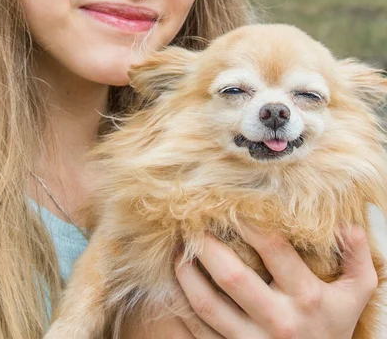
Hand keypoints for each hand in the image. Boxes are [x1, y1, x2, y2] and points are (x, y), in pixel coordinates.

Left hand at [174, 225, 377, 338]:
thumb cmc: (333, 327)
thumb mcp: (355, 295)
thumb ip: (356, 258)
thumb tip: (349, 224)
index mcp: (305, 297)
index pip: (273, 249)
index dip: (249, 222)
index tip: (232, 203)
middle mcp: (277, 321)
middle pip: (232, 276)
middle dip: (207, 245)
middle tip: (192, 223)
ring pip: (206, 305)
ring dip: (186, 274)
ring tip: (179, 251)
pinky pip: (197, 332)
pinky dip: (180, 308)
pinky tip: (174, 287)